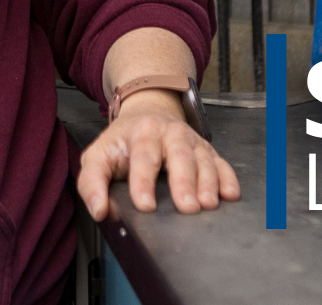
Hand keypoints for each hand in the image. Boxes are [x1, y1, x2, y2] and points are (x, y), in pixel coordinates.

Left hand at [77, 90, 240, 219]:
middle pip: (179, 156)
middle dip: (184, 182)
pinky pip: (221, 162)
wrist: (148, 111)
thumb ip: (92, 183)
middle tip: (187, 207)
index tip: (145, 205)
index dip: (143, 182)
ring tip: (208, 204)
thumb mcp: (98, 156)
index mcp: (141, 133)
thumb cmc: (122, 142)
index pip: (143, 157)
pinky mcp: (206, 150)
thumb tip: (99, 210)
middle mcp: (170, 133)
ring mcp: (191, 141)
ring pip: (204, 159)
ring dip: (208, 182)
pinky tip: (230, 194)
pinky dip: (228, 178)